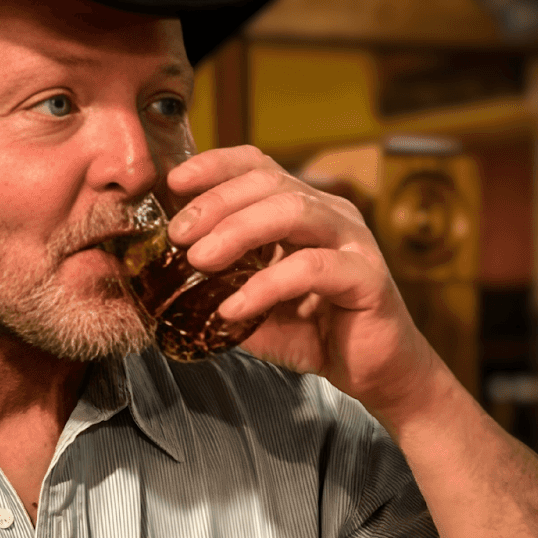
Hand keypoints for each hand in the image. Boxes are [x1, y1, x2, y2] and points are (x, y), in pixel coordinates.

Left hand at [165, 146, 451, 421]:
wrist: (375, 372)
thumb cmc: (314, 331)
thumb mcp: (253, 302)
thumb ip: (219, 284)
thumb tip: (162, 278)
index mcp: (303, 208)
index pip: (258, 166)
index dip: (215, 165)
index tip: (173, 182)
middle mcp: (331, 214)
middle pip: (270, 183)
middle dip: (217, 202)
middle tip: (179, 234)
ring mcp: (353, 242)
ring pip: (293, 212)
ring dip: (238, 231)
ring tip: (199, 260)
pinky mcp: (368, 278)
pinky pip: (312, 269)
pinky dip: (266, 285)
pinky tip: (234, 307)